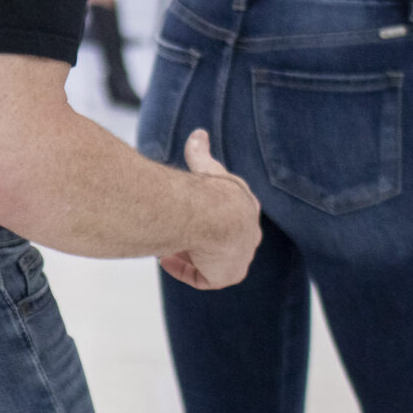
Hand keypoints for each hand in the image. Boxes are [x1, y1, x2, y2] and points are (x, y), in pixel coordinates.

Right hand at [157, 130, 261, 291]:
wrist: (218, 214)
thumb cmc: (212, 188)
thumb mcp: (206, 165)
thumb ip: (200, 152)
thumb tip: (198, 133)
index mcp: (246, 210)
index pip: (230, 218)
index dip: (207, 217)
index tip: (187, 214)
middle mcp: (248, 237)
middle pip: (221, 243)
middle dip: (197, 239)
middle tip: (174, 233)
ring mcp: (240, 258)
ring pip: (210, 261)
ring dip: (188, 255)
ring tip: (164, 245)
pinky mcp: (228, 275)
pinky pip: (202, 278)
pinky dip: (182, 270)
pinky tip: (164, 259)